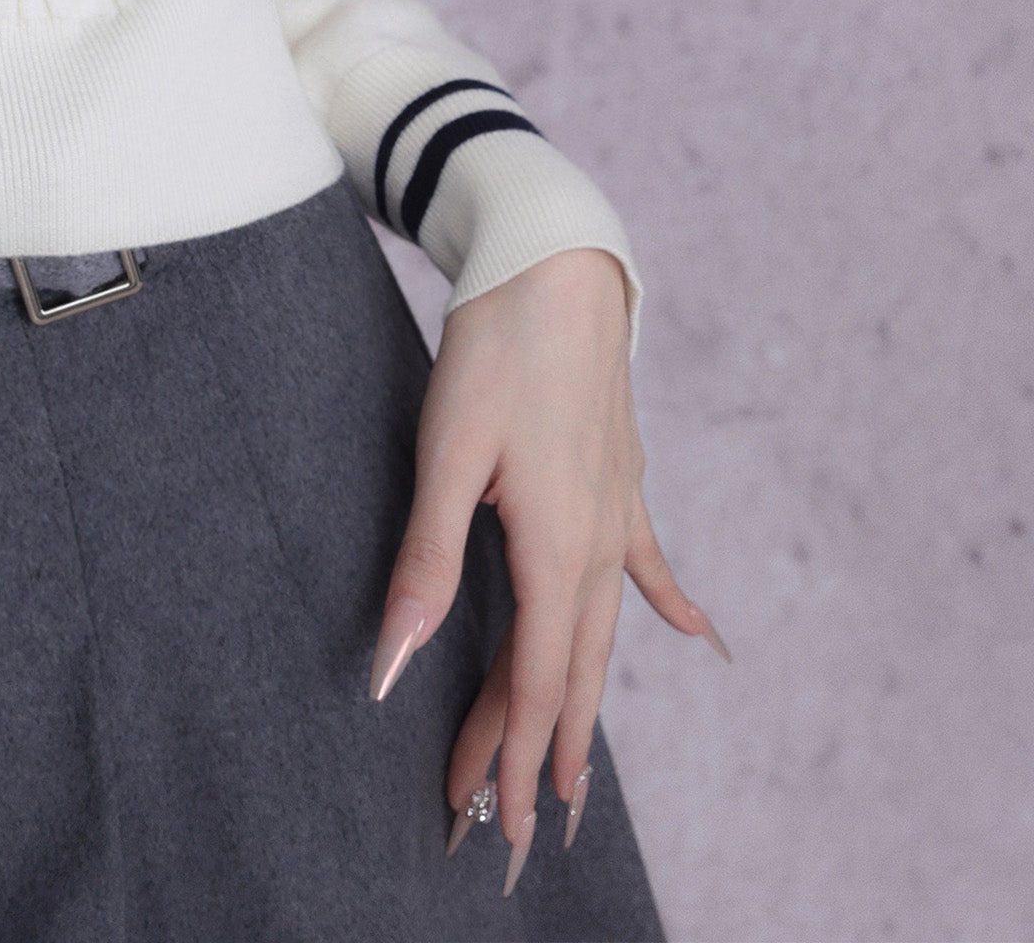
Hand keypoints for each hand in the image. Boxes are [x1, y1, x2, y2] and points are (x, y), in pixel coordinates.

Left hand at [365, 246, 726, 888]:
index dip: (502, 754)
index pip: (527, 681)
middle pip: (565, 673)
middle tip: (512, 828)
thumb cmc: (493, 350)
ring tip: (575, 774)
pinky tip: (698, 639)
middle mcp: (596, 545)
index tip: (481, 820)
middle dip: (537, 754)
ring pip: (600, 634)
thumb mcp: (444, 454)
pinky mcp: (620, 479)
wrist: (555, 263)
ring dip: (582, 704)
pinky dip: (668, 607)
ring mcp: (616, 512)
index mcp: (554, 548)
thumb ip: (424, 563)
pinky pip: (646, 566)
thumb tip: (393, 665)